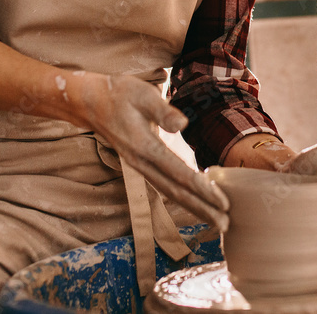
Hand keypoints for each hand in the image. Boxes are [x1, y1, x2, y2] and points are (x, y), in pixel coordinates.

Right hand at [71, 71, 229, 231]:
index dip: (201, 188)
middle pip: (175, 192)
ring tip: (217, 221)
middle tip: (225, 224)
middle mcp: (141, 162)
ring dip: (194, 208)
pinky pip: (165, 185)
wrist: (90, 102)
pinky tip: (198, 202)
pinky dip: (183, 197)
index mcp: (143, 146)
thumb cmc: (119, 94)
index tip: (222, 201)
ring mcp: (140, 166)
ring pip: (170, 192)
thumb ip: (163, 111)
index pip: (177, 172)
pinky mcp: (142, 164)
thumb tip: (183, 124)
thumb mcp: (142, 94)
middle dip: (202, 208)